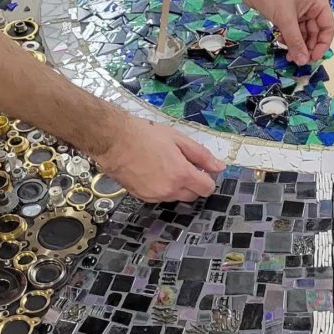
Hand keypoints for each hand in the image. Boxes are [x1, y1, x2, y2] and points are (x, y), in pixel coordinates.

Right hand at [98, 115, 224, 202]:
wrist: (113, 140)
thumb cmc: (145, 135)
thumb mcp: (178, 139)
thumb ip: (201, 155)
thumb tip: (220, 167)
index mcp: (182, 174)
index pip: (207, 189)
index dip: (207, 179)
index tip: (201, 169)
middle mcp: (170, 190)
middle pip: (193, 196)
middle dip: (193, 184)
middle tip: (183, 165)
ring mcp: (155, 196)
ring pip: (176, 197)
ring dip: (178, 186)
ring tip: (165, 165)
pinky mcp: (142, 198)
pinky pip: (160, 197)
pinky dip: (162, 188)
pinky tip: (153, 172)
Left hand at [240, 0, 333, 65]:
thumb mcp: (286, 19)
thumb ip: (295, 41)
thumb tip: (303, 62)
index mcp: (318, 3)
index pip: (327, 28)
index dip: (322, 45)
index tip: (313, 58)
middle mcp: (312, 7)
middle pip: (315, 33)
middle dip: (307, 47)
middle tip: (298, 60)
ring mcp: (299, 11)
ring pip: (302, 34)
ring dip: (297, 45)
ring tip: (288, 56)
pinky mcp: (287, 14)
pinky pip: (292, 31)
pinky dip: (288, 39)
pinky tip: (282, 44)